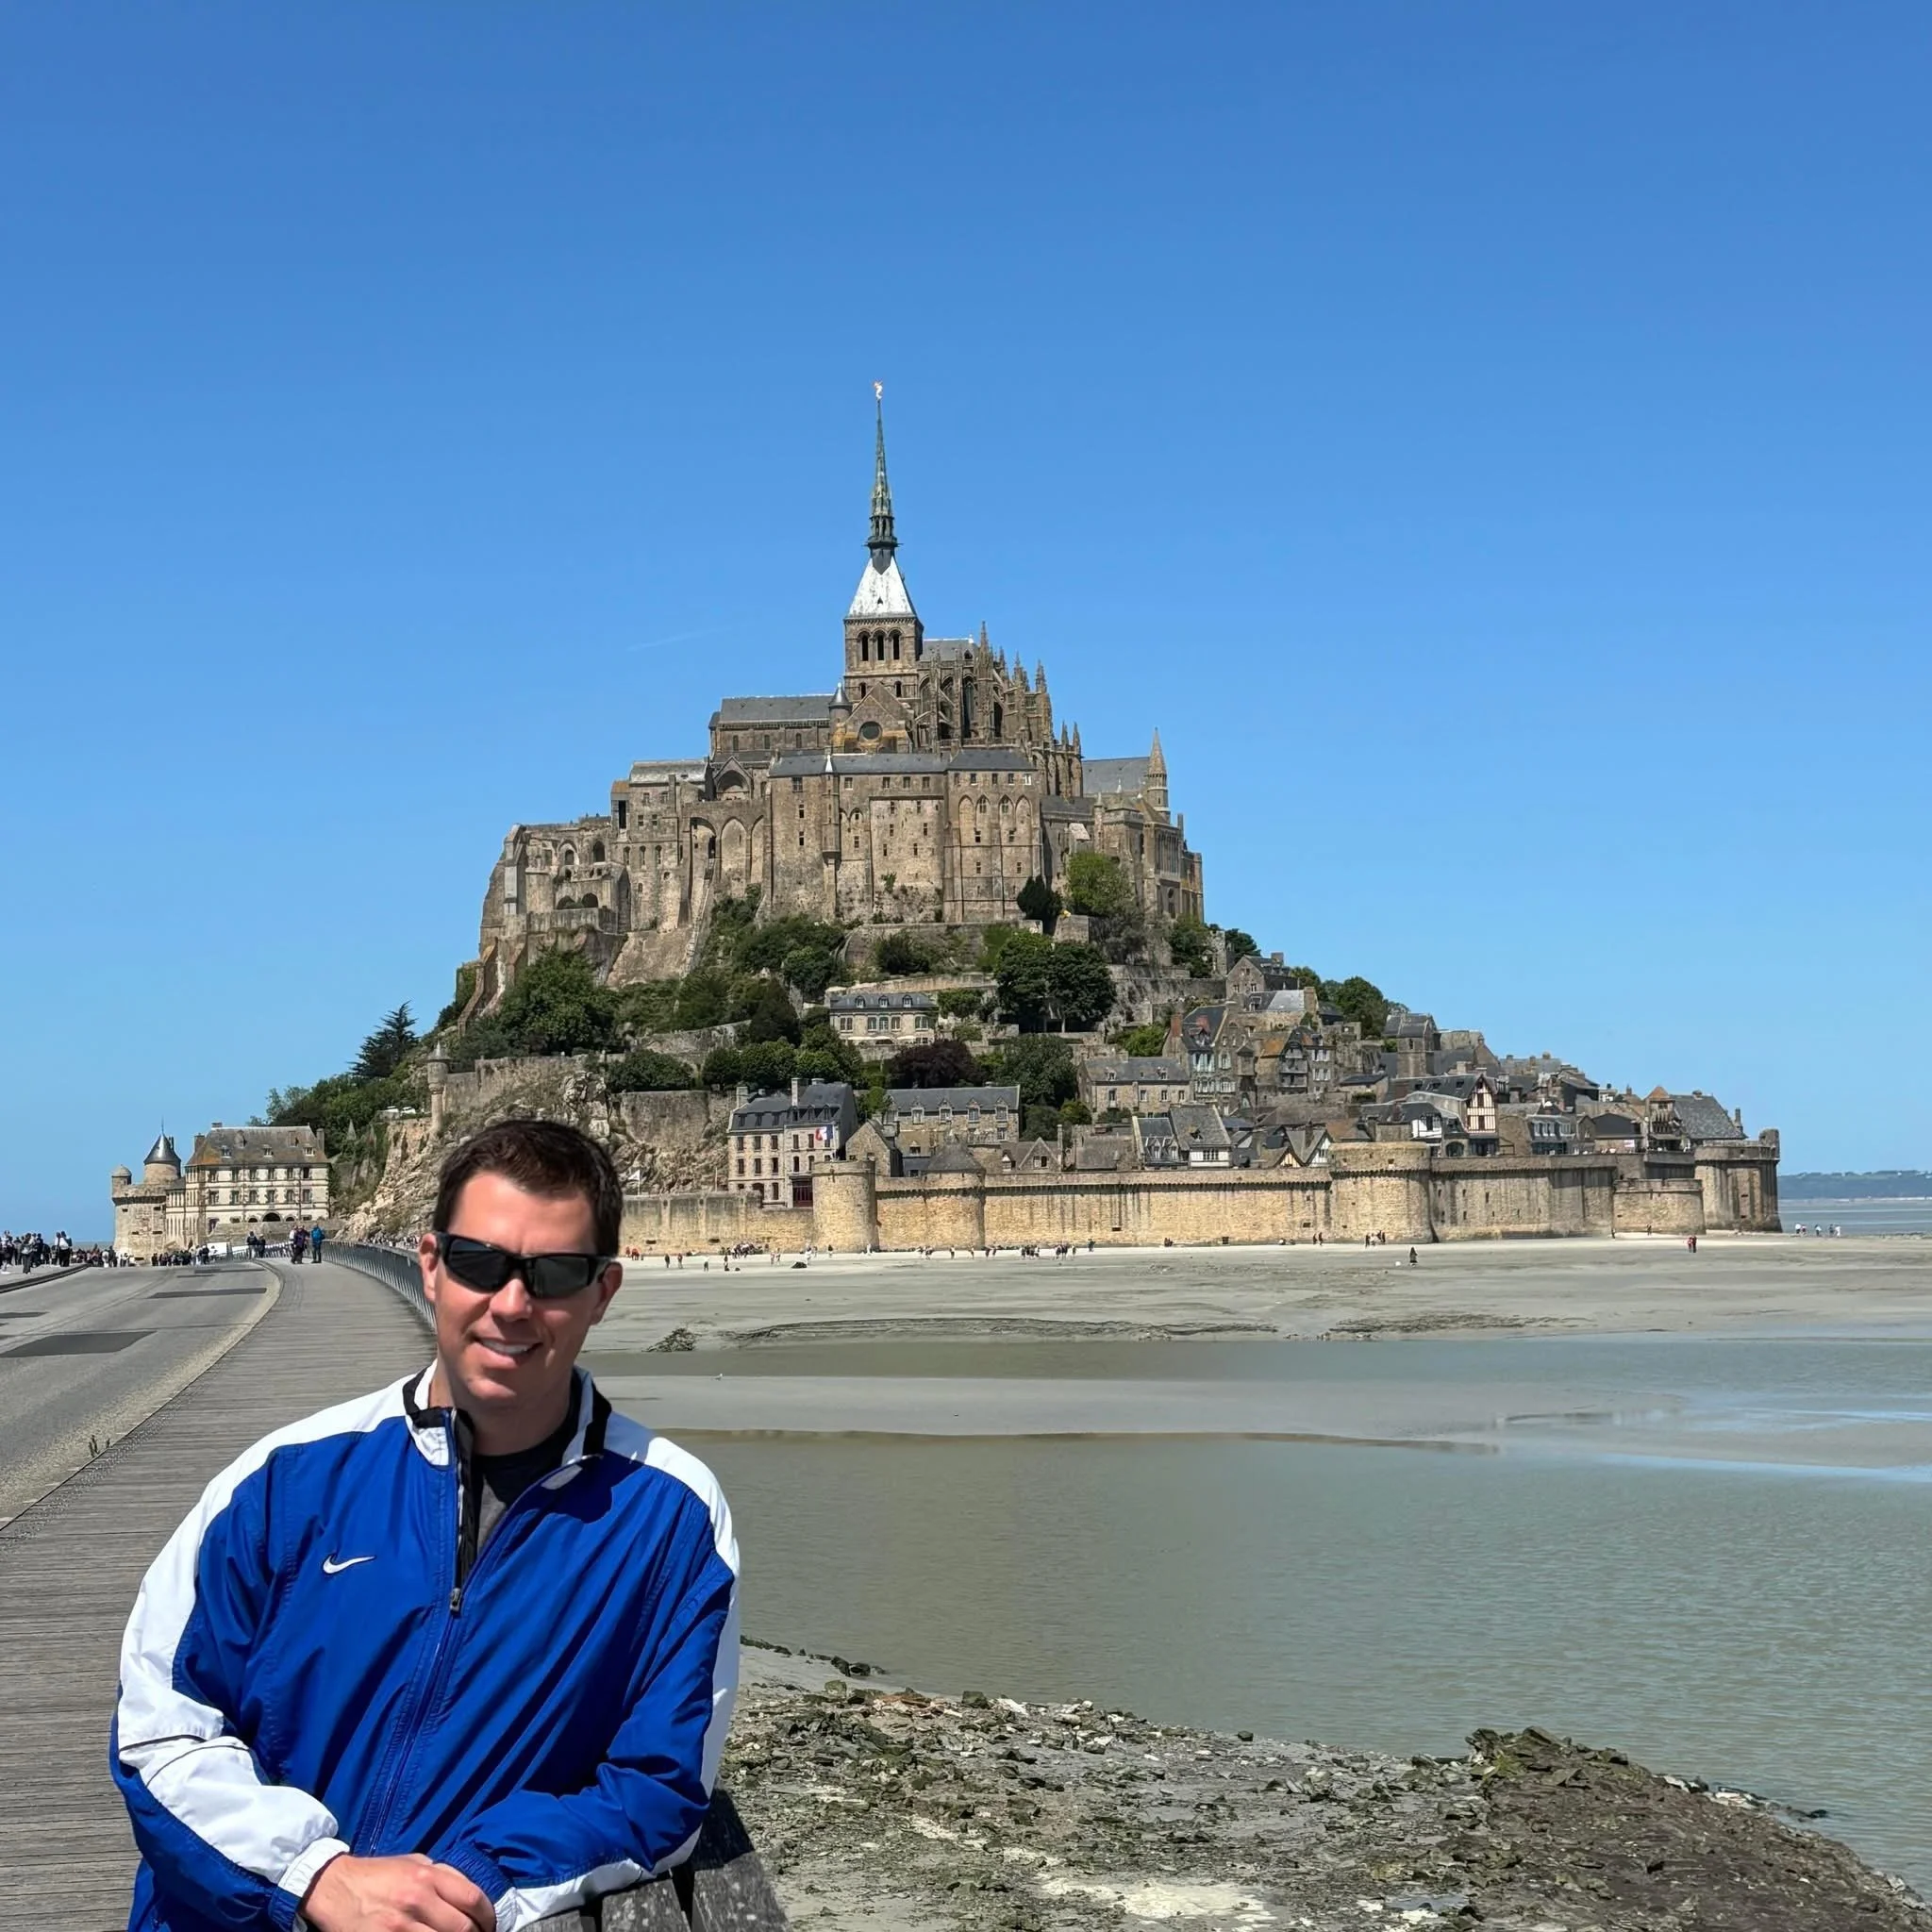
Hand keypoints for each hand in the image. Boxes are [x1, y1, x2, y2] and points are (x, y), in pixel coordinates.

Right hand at [303, 1853, 495, 1931]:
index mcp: (427, 1876)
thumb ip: (442, 1875)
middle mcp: (416, 1899)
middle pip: (461, 1928)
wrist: (332, 1886)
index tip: (489, 1926)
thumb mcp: (413, 1862)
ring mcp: (399, 1926)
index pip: (472, 1898)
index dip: (487, 1917)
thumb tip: (469, 1893)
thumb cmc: (377, 1874)